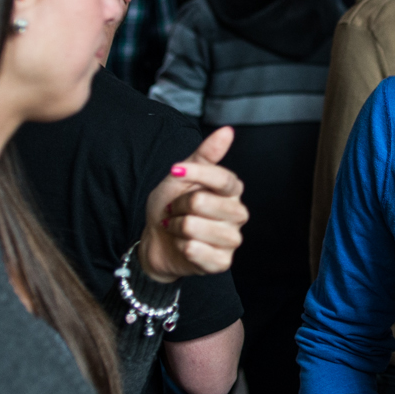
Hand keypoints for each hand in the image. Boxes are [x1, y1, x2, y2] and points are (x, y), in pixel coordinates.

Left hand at [139, 127, 247, 282]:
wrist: (157, 241)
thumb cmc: (172, 205)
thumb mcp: (182, 176)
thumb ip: (206, 155)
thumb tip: (227, 131)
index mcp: (232, 192)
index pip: (223, 178)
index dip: (196, 173)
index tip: (175, 171)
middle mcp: (237, 214)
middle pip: (203, 202)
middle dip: (179, 205)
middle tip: (176, 210)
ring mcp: (232, 239)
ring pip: (195, 227)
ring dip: (176, 227)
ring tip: (177, 228)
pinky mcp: (222, 263)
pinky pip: (197, 251)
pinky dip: (181, 247)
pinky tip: (183, 246)